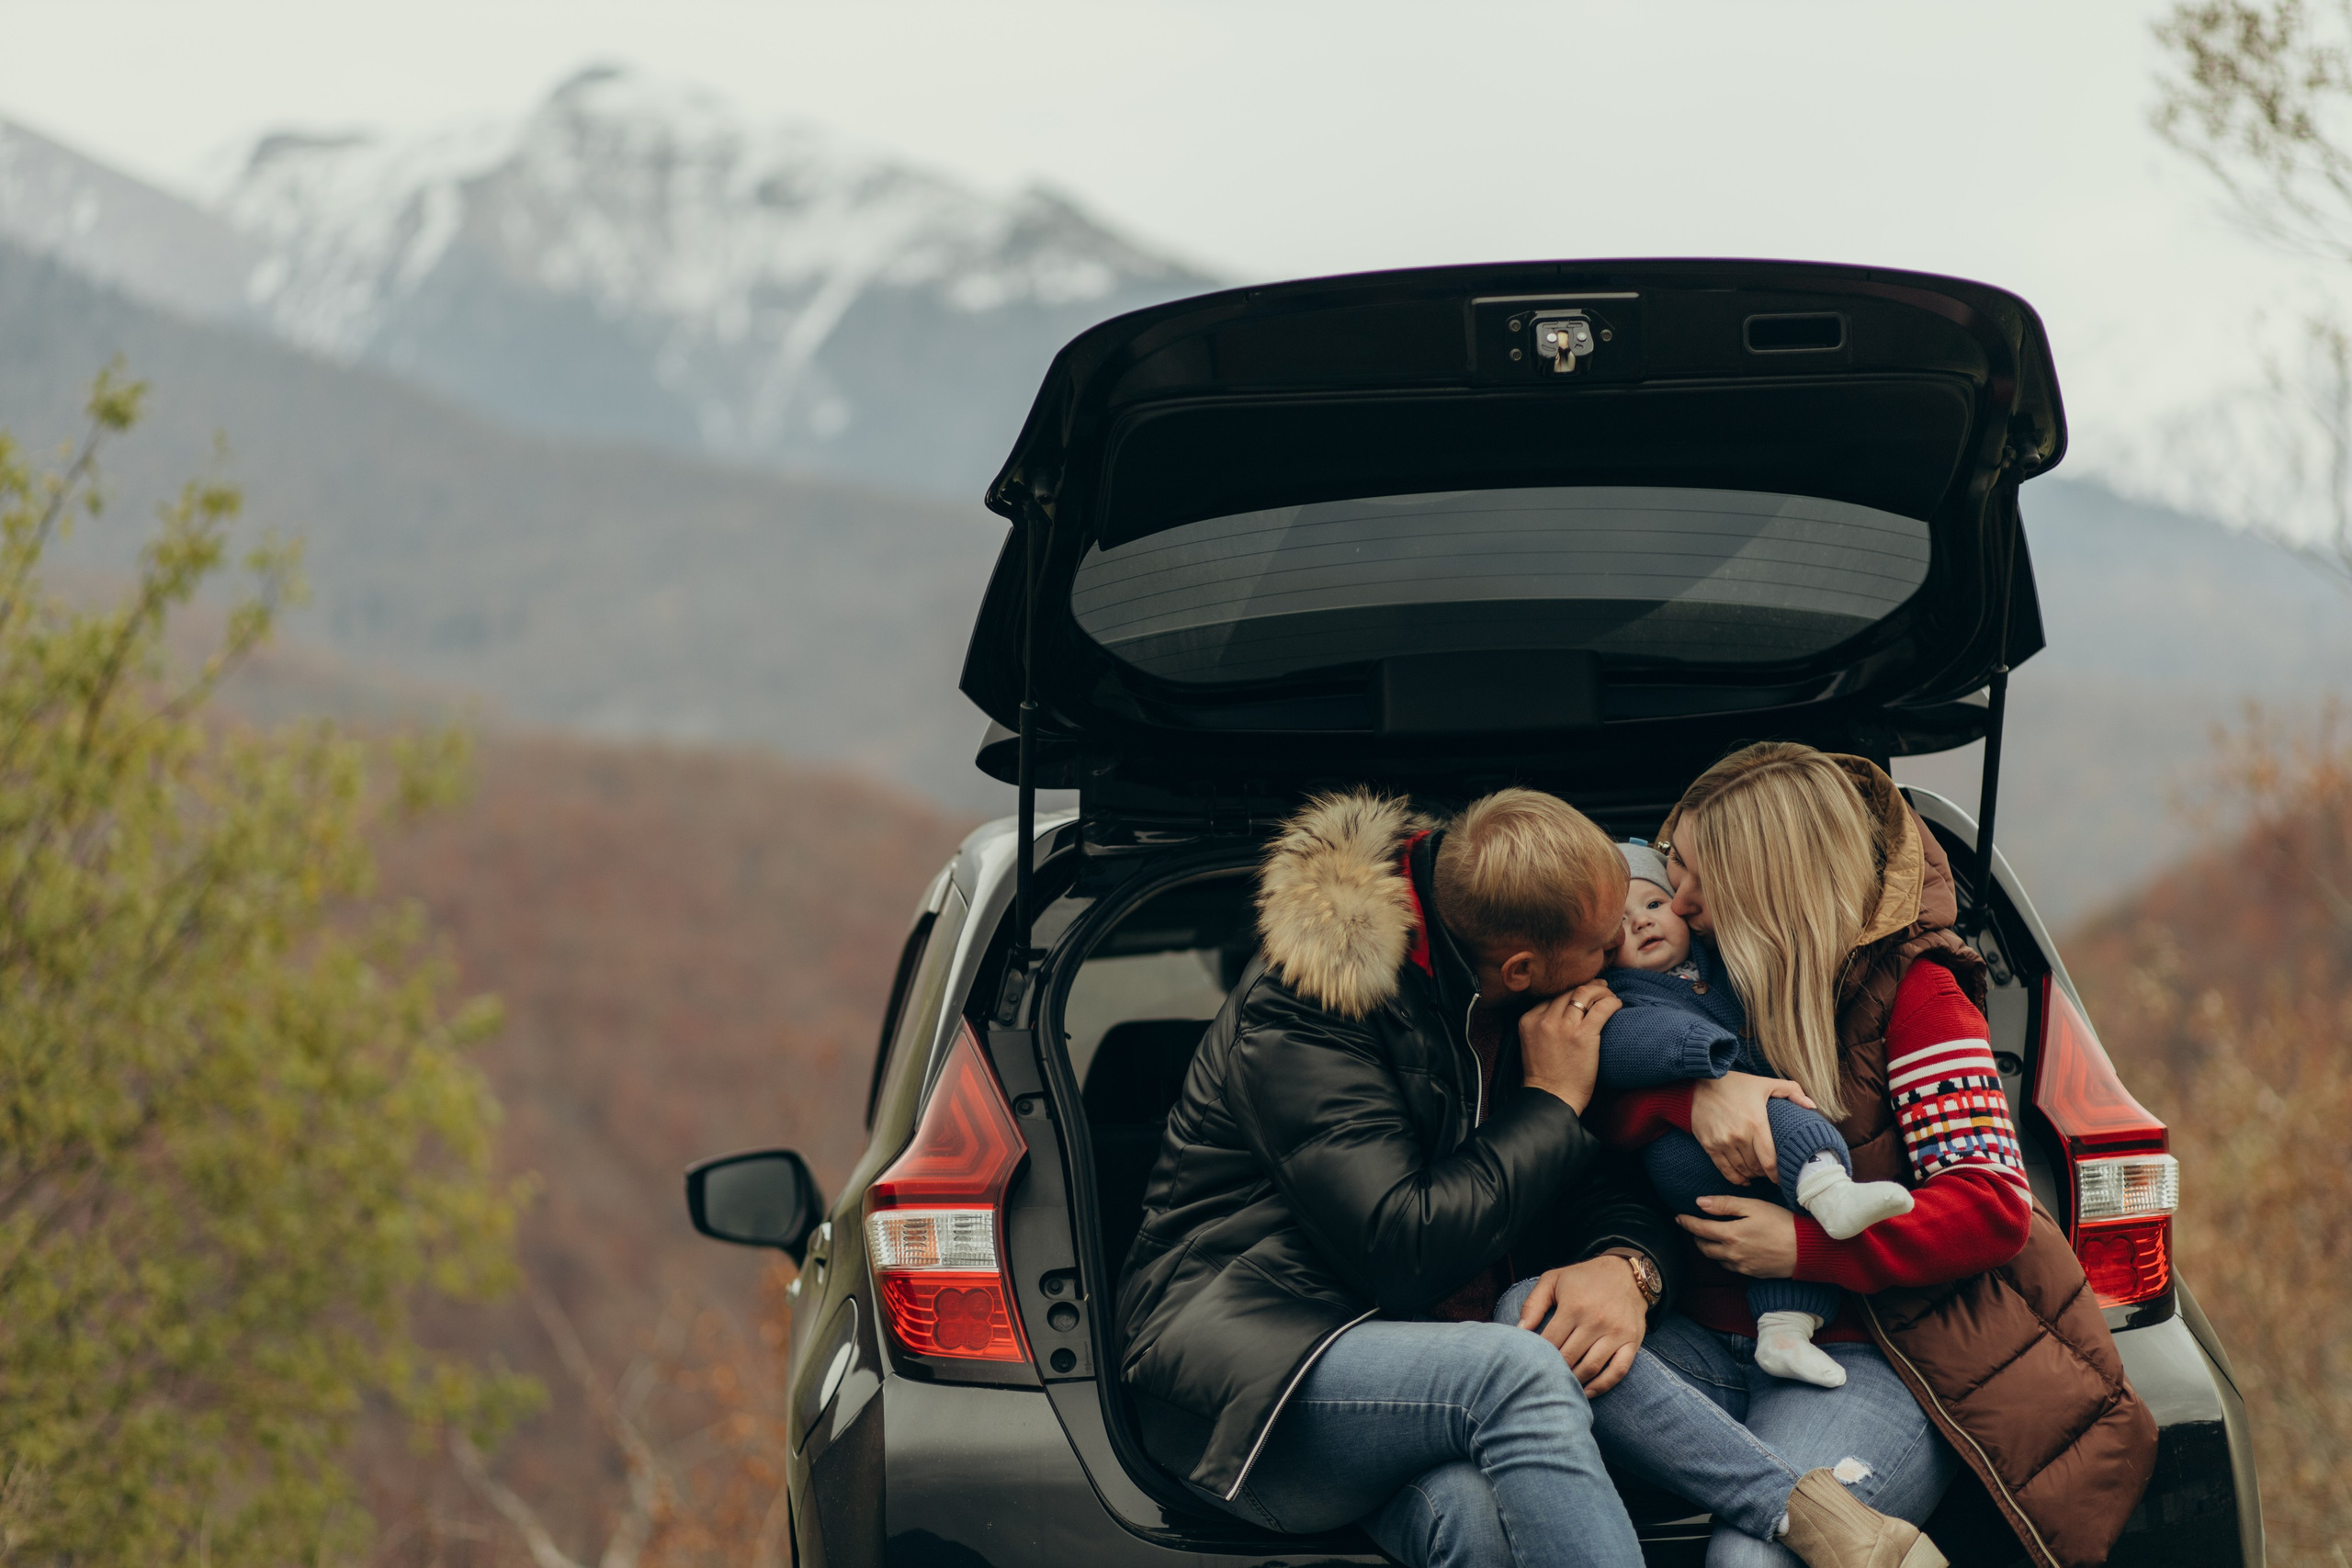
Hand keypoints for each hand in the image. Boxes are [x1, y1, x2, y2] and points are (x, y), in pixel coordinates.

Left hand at [1515, 1255, 1648, 1393]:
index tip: (1529, 1364)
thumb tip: (1519, 1330)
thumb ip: (1533, 1305)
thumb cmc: (1584, 1278)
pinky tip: (1586, 1392)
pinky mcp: (1632, 1342)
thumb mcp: (1553, 1280)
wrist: (1627, 1273)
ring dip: (1573, 1381)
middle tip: (1542, 1379)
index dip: (1537, 1356)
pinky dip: (1601, 1386)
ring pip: (1591, 1367)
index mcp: (1574, 1306)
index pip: (1550, 1342)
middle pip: (1569, 1358)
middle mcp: (1596, 1321)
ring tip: (1560, 1386)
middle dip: (1553, 1371)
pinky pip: (1617, 1371)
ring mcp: (1616, 1333)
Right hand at [1519, 982, 1618, 1114]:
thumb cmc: (1546, 1076)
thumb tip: (1564, 1010)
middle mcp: (1544, 1019)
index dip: (1570, 991)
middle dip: (1587, 986)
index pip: (1552, 995)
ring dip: (1601, 991)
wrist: (1552, 1099)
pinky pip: (1601, 1007)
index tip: (1582, 993)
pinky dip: (1611, 1002)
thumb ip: (1542, 1024)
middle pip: (1568, 991)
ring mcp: (1564, 1026)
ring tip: (1609, 995)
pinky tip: (1617, 1004)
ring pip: (1584, 993)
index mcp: (1529, 1020)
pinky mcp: (1583, 1035)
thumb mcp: (1532, 1043)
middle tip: (1600, 987)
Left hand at [1678, 1195, 1798, 1277]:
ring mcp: (1742, 1266)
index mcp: (1730, 1235)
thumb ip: (1725, 1204)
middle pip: (1704, 1247)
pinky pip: (1731, 1266)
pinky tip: (1730, 1249)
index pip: (1699, 1229)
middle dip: (1696, 1237)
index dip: (1686, 1222)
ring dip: (1709, 1248)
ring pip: (1716, 1259)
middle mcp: (1732, 1253)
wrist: (1807, 1249)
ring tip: (1710, 1237)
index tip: (1678, 1217)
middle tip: (1694, 1227)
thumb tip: (1700, 1203)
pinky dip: (1724, 1257)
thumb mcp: (1753, 1206)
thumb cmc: (1782, 1222)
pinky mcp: (1752, 1273)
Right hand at [1689, 1071, 1816, 1185]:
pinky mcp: (1709, 1145)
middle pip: (1757, 1167)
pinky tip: (1743, 1179)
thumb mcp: (1765, 1083)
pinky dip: (1735, 1178)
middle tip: (1771, 1172)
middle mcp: (1739, 1136)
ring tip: (1759, 1173)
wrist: (1699, 1083)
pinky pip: (1724, 1169)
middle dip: (1766, 1173)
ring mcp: (1723, 1142)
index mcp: (1756, 1123)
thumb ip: (1792, 1091)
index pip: (1770, 1161)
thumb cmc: (1735, 1084)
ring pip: (1742, 1170)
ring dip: (1752, 1175)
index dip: (1778, 1174)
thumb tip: (1812, 1105)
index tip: (1784, 1178)